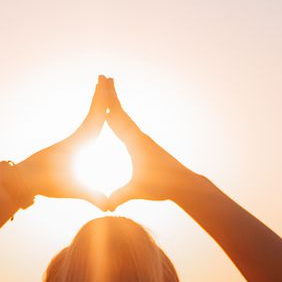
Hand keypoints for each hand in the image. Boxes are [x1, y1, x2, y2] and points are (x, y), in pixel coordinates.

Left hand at [4, 76, 112, 208]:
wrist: (24, 181)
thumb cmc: (46, 182)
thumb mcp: (71, 189)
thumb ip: (91, 196)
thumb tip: (108, 206)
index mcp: (78, 142)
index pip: (94, 118)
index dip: (101, 101)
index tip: (106, 84)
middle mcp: (76, 138)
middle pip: (92, 111)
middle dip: (100, 94)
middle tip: (106, 76)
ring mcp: (73, 141)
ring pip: (89, 117)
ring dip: (96, 103)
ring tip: (102, 88)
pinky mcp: (70, 147)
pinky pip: (86, 127)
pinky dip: (93, 117)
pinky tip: (96, 116)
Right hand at [102, 78, 201, 207]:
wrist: (182, 184)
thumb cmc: (161, 186)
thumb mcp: (138, 191)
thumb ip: (121, 196)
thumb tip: (107, 205)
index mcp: (135, 143)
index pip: (118, 120)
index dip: (108, 105)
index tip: (99, 90)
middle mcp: (139, 136)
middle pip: (121, 111)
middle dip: (111, 95)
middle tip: (103, 77)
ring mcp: (142, 139)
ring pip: (125, 117)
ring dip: (115, 103)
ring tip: (107, 90)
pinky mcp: (143, 144)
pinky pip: (128, 126)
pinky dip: (119, 116)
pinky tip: (115, 116)